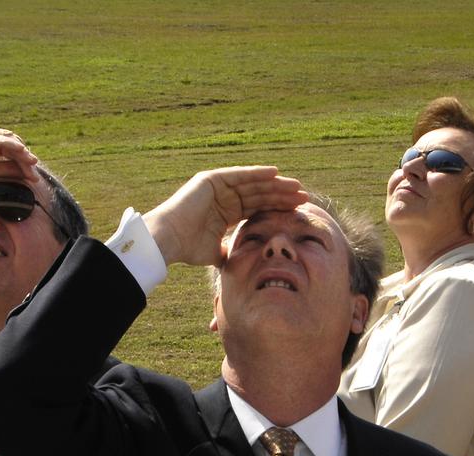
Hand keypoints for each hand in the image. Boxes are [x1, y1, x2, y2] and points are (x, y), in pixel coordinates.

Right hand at [0, 121, 39, 196]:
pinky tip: (15, 151)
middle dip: (25, 158)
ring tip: (30, 161)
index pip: (13, 150)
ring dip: (19, 150)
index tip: (35, 179)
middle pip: (12, 143)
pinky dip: (5, 143)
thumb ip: (4, 171)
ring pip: (5, 139)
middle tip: (35, 172)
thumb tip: (27, 175)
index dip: (25, 163)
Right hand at [142, 166, 305, 266]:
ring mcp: (218, 186)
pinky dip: (257, 173)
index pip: (258, 208)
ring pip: (253, 184)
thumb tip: (240, 263)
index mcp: (227, 213)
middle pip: (259, 195)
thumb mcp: (217, 253)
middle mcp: (224, 197)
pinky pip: (240, 175)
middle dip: (281, 196)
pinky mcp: (212, 179)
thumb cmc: (189, 249)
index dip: (277, 209)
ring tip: (295, 186)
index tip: (297, 212)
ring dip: (275, 184)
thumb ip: (230, 252)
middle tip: (304, 198)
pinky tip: (275, 173)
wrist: (169, 241)